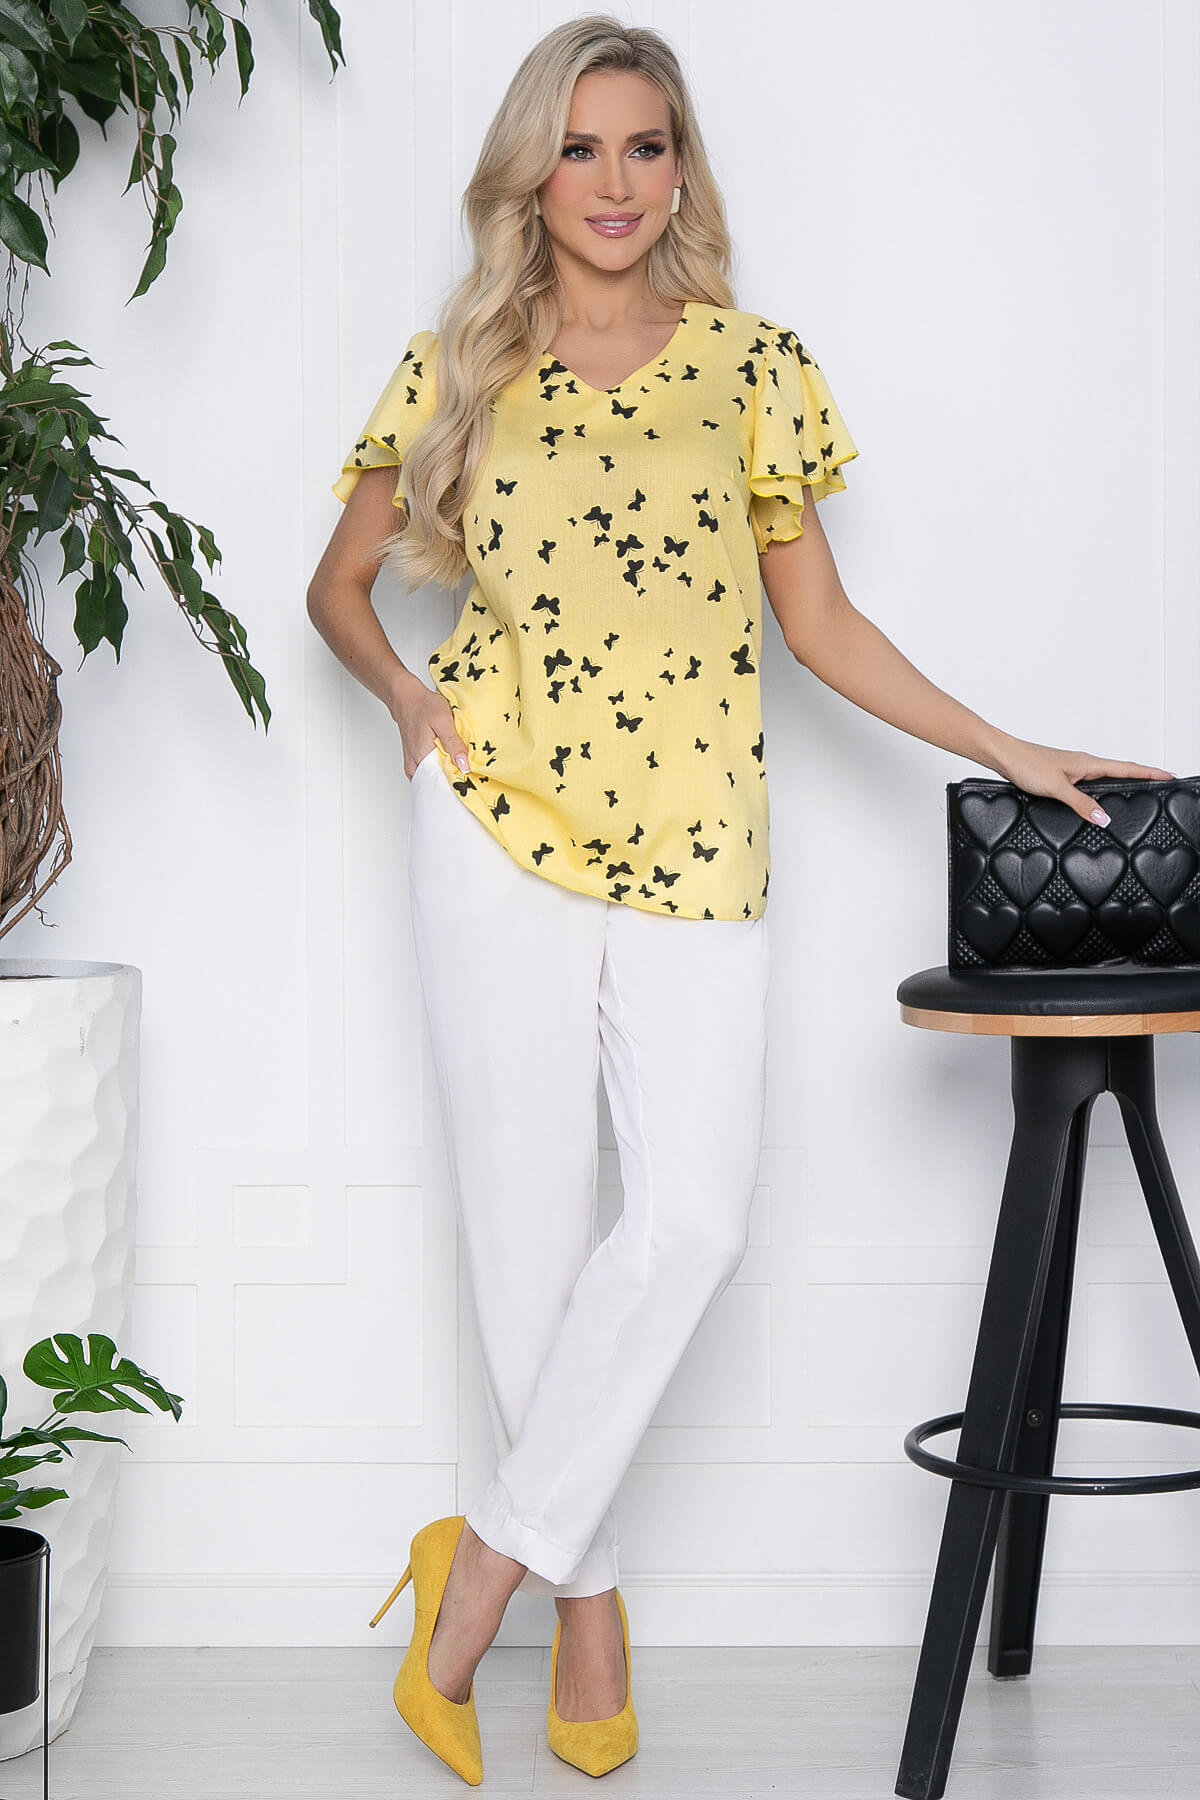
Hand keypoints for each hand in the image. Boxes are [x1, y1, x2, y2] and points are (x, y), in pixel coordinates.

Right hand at [389, 674, 470, 780]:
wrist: (407, 698)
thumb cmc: (423, 707)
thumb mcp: (443, 721)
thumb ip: (453, 744)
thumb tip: (464, 766)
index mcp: (422, 759)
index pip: (443, 783)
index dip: (460, 781)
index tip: (474, 778)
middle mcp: (415, 767)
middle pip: (440, 782)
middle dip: (456, 777)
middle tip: (469, 768)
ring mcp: (414, 766)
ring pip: (436, 777)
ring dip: (449, 771)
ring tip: (461, 761)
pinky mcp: (415, 762)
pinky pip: (431, 771)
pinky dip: (442, 766)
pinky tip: (450, 757)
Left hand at [988, 735, 1175, 826]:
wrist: (1003, 755)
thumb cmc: (1026, 764)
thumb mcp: (1057, 788)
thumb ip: (1081, 803)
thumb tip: (1103, 818)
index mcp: (1088, 763)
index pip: (1127, 768)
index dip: (1149, 773)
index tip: (1169, 775)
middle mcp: (1083, 764)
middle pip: (1120, 770)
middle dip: (1142, 776)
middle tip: (1162, 781)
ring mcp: (1073, 769)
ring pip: (1104, 776)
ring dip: (1122, 781)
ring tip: (1139, 788)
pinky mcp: (1061, 775)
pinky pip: (1089, 782)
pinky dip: (1101, 788)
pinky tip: (1098, 797)